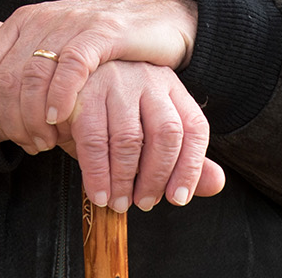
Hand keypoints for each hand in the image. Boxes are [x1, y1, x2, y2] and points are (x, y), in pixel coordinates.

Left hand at [0, 0, 197, 155]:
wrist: (151, 18)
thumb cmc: (94, 40)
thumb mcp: (45, 39)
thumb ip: (4, 39)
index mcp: (23, 21)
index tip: (4, 132)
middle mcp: (42, 19)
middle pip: (7, 77)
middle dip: (13, 120)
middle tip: (29, 145)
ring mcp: (70, 24)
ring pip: (34, 75)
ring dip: (34, 118)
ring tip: (46, 142)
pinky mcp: (102, 33)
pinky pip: (71, 66)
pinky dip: (60, 96)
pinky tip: (58, 119)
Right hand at [55, 60, 225, 211]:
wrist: (64, 79)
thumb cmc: (113, 114)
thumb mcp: (148, 133)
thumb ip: (181, 159)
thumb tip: (217, 184)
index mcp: (172, 88)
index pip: (194, 129)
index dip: (190, 168)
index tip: (177, 198)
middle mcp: (148, 80)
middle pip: (166, 134)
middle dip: (156, 177)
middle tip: (144, 203)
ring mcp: (116, 82)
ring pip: (129, 140)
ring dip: (124, 180)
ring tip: (119, 203)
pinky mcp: (84, 90)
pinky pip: (94, 140)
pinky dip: (97, 173)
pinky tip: (99, 192)